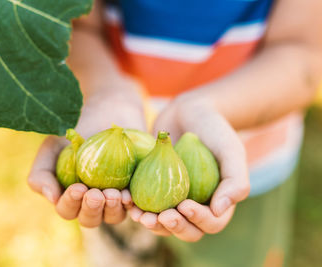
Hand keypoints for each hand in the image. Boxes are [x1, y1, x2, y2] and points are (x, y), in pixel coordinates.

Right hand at [28, 78, 145, 227]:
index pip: (68, 209)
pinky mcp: (135, 188)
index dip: (71, 203)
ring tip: (114, 194)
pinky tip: (129, 194)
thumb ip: (41, 172)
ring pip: (113, 216)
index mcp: (70, 195)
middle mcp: (92, 201)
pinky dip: (131, 203)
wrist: (107, 109)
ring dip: (112, 210)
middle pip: (90, 219)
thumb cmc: (76, 129)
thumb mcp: (52, 147)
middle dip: (92, 210)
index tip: (78, 188)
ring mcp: (115, 197)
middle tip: (96, 194)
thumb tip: (52, 198)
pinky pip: (135, 204)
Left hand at [129, 95, 249, 240]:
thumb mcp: (230, 149)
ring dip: (152, 224)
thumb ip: (235, 180)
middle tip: (160, 217)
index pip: (211, 223)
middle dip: (173, 227)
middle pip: (187, 230)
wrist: (189, 112)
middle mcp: (196, 206)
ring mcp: (174, 200)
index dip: (199, 220)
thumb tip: (220, 210)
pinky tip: (128, 202)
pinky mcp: (155, 190)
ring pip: (164, 224)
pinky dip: (138, 207)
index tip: (184, 205)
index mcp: (218, 203)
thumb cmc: (214, 129)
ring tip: (139, 215)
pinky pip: (147, 205)